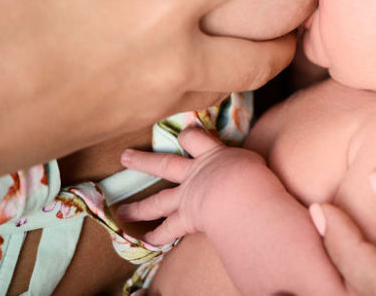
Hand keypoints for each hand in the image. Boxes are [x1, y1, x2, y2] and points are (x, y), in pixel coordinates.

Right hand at [0, 0, 306, 178]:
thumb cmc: (1, 31)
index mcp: (160, 9)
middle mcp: (178, 59)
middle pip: (268, 51)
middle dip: (293, 29)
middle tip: (304, 3)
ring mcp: (164, 97)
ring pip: (241, 84)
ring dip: (262, 60)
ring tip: (266, 35)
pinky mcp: (144, 119)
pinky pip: (203, 100)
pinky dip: (222, 79)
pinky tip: (205, 60)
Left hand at [117, 128, 267, 245]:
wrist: (239, 194)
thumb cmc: (253, 174)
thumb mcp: (252, 160)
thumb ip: (246, 163)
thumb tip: (254, 167)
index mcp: (212, 155)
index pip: (195, 140)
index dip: (188, 136)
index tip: (183, 133)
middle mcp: (194, 174)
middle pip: (164, 165)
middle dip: (143, 161)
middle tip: (124, 157)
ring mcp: (186, 197)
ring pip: (157, 202)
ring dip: (137, 207)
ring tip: (121, 210)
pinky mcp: (186, 218)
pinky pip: (168, 230)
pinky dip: (156, 236)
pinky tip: (145, 241)